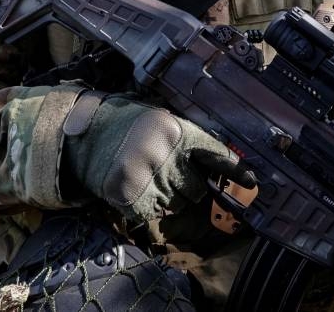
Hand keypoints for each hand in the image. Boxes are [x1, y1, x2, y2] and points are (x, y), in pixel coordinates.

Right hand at [63, 93, 254, 223]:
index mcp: (175, 129)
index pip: (214, 154)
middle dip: (185, 184)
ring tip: (146, 177)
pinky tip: (135, 189)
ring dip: (165, 196)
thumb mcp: (159, 119)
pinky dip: (146, 207)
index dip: (233, 170)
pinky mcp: (129, 196)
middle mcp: (165, 153)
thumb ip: (187, 140)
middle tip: (166, 172)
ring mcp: (147, 176)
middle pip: (195, 187)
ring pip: (175, 203)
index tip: (251, 183)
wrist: (81, 134)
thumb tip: (220, 163)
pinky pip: (152, 213)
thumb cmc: (124, 124)